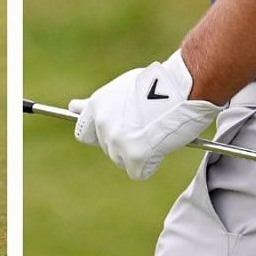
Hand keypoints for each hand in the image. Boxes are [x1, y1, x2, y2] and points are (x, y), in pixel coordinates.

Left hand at [68, 48, 221, 179]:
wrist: (183, 85)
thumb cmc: (159, 83)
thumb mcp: (123, 88)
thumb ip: (102, 104)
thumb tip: (72, 107)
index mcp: (98, 105)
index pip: (84, 133)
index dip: (100, 136)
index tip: (114, 132)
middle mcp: (103, 124)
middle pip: (109, 148)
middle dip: (125, 142)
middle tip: (147, 126)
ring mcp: (118, 141)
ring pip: (123, 161)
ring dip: (139, 152)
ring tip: (157, 131)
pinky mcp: (135, 156)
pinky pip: (139, 172)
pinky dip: (151, 164)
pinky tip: (162, 144)